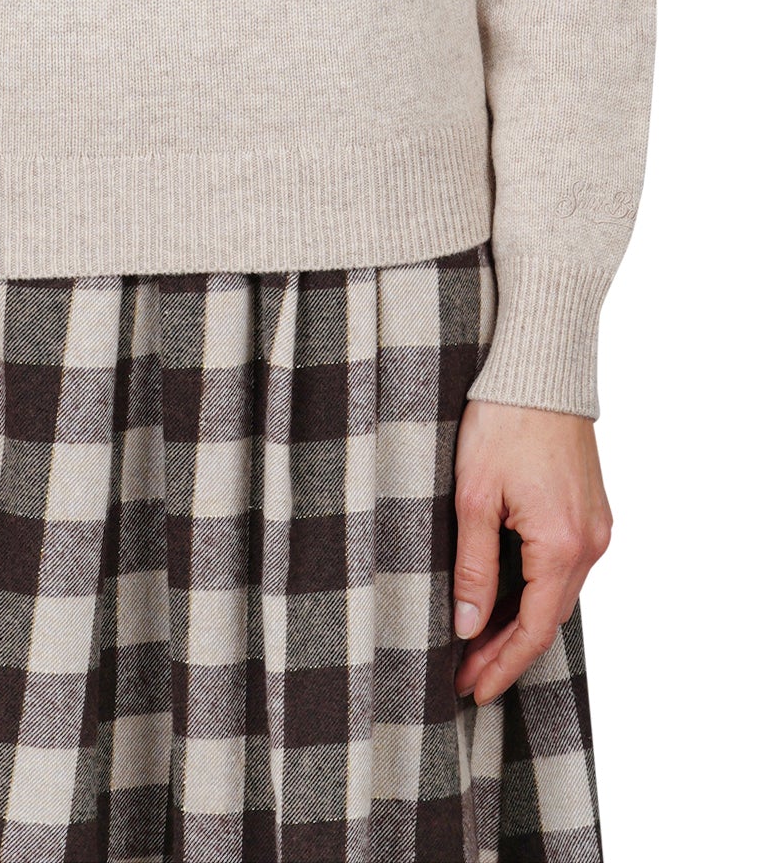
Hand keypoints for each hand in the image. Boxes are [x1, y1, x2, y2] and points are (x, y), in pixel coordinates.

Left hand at [452, 400, 611, 705]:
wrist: (539, 369)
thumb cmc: (503, 422)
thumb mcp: (474, 497)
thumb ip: (474, 566)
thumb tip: (468, 625)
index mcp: (562, 545)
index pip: (534, 630)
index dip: (501, 665)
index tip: (470, 689)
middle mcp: (591, 543)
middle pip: (549, 617)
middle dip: (505, 651)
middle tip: (464, 676)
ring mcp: (596, 527)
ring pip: (557, 594)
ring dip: (520, 622)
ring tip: (475, 644)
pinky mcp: (591, 511)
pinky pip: (563, 567)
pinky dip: (535, 591)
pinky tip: (506, 599)